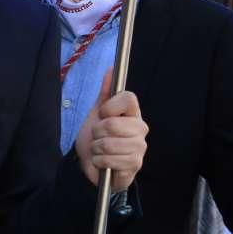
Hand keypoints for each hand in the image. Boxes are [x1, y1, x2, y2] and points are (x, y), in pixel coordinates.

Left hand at [76, 69, 148, 191]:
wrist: (92, 163)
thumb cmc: (96, 137)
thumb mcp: (97, 113)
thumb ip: (105, 92)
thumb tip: (111, 69)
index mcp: (133, 113)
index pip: (129, 98)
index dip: (110, 106)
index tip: (103, 114)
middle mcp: (140, 129)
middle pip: (113, 123)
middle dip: (97, 131)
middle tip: (98, 136)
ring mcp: (139, 148)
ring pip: (108, 143)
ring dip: (96, 148)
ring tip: (99, 149)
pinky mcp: (135, 165)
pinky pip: (110, 159)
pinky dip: (99, 161)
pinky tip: (103, 161)